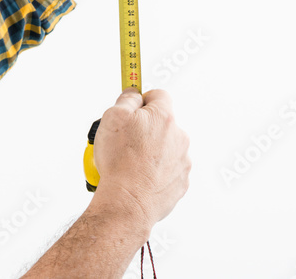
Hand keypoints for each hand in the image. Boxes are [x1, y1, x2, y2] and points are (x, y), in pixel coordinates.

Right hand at [91, 87, 190, 227]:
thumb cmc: (119, 161)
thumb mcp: (112, 117)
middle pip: (161, 123)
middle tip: (123, 141)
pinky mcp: (180, 183)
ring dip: (149, 151)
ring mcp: (182, 162)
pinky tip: (137, 177)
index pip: (159, 95)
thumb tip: (134, 94)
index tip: (132, 108)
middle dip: (144, 129)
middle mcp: (179, 137)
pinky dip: (153, 171)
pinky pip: (167, 170)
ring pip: (164, 148)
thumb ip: (127, 99)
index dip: (143, 100)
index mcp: (164, 118)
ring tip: (128, 163)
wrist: (128, 202)